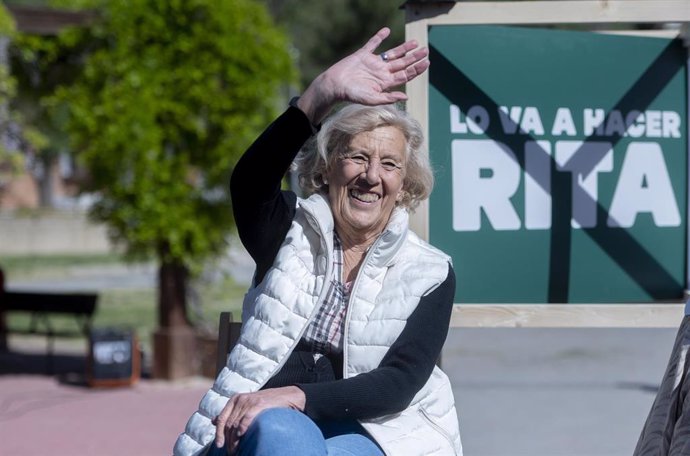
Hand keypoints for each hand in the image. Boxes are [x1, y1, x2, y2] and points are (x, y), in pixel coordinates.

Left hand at [212, 386, 305, 454]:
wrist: (289, 396)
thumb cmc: (268, 404)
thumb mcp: (247, 405)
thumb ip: (232, 413)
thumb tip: (213, 421)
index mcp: (235, 399)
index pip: (221, 419)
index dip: (218, 434)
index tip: (219, 446)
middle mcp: (240, 399)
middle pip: (228, 424)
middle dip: (228, 440)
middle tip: (232, 452)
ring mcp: (249, 401)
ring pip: (236, 424)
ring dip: (235, 440)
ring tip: (238, 449)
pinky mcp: (259, 404)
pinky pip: (246, 419)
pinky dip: (243, 428)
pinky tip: (243, 436)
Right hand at [298, 27, 428, 123]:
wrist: (335, 85)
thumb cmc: (352, 95)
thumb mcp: (372, 99)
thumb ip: (389, 97)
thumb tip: (406, 96)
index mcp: (385, 83)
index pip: (405, 74)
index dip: (417, 69)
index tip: (427, 62)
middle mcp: (381, 72)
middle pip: (402, 63)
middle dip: (414, 57)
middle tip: (426, 50)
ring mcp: (373, 63)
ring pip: (392, 54)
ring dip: (403, 48)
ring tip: (415, 43)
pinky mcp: (362, 55)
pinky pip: (372, 44)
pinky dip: (379, 37)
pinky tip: (386, 31)